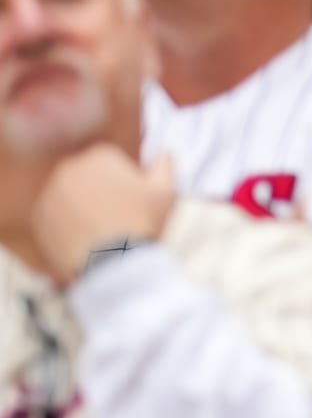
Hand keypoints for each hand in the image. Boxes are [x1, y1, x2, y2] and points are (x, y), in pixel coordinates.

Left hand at [30, 146, 174, 282]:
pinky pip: (55, 216)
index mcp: (99, 156)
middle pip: (87, 177)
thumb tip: (163, 155)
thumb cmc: (139, 225)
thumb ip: (164, 165)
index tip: (130, 197)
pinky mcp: (39, 218)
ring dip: (82, 206)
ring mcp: (50, 194)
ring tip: (101, 229)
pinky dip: (67, 224)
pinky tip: (86, 237)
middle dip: (99, 191)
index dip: (123, 179)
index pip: (110, 160)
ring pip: (70, 196)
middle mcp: (70, 169)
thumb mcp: (165, 192)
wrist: (111, 263)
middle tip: (116, 214)